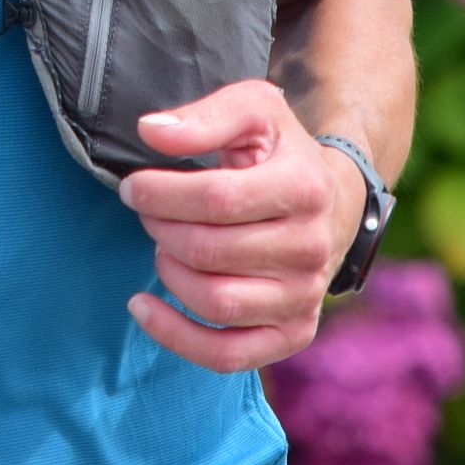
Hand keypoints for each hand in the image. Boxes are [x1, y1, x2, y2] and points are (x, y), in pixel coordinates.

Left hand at [117, 78, 371, 371]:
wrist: (331, 199)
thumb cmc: (277, 151)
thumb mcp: (253, 109)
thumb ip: (205, 115)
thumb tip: (151, 131)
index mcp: (304, 188)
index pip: (216, 199)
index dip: (160, 193)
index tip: (132, 186)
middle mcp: (312, 248)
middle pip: (209, 251)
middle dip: (161, 228)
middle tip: (146, 211)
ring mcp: (305, 296)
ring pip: (215, 302)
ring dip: (169, 271)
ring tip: (160, 244)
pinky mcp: (293, 332)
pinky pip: (228, 355)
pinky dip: (176, 336)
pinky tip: (142, 306)